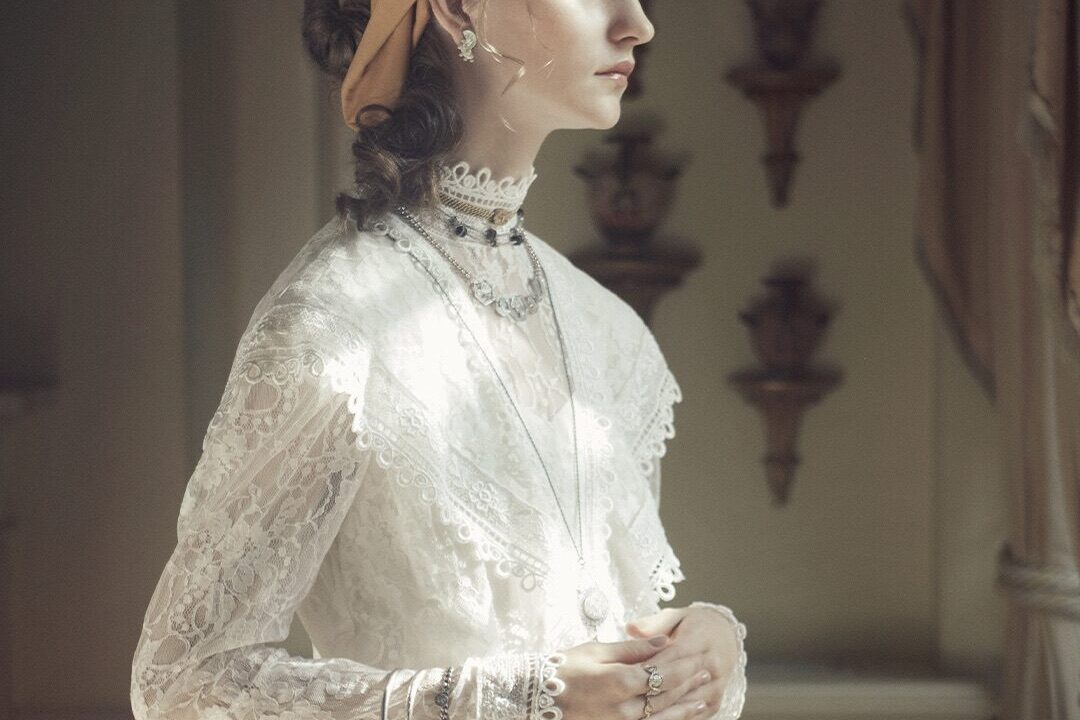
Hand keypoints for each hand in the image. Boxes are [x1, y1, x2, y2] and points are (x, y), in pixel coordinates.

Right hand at [555, 634, 716, 719]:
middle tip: (708, 673)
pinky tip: (679, 717)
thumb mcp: (597, 650)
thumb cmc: (563, 667)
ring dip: (685, 707)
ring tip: (702, 698)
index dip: (684, 665)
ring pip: (661, 717)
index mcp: (620, 681)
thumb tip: (663, 641)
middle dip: (690, 684)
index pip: (663, 673)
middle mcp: (623, 707)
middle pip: (667, 696)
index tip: (700, 656)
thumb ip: (633, 648)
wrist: (534, 695)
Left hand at [623, 607, 739, 716]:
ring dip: (660, 710)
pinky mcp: (715, 703)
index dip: (649, 666)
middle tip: (624, 698)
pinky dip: (672, 718)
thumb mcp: (676, 616)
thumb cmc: (694, 625)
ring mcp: (716, 687)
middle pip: (678, 684)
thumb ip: (653, 624)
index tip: (625, 673)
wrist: (726, 637)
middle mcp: (713, 666)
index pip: (673, 656)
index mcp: (702, 640)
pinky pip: (692, 716)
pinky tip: (649, 719)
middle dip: (651, 691)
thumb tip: (629, 628)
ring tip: (633, 711)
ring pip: (684, 704)